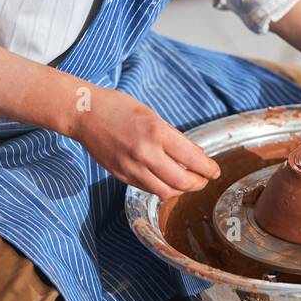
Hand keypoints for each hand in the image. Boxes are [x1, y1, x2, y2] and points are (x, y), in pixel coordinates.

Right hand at [68, 86, 219, 199]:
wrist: (85, 114)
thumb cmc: (119, 108)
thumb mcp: (152, 116)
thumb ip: (173, 137)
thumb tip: (195, 155)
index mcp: (156, 133)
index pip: (192, 159)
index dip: (208, 169)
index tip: (215, 171)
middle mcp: (145, 153)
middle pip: (181, 182)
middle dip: (198, 184)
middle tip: (204, 180)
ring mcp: (131, 167)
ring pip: (164, 192)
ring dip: (180, 190)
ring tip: (187, 182)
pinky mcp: (120, 175)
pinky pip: (147, 189)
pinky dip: (162, 188)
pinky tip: (167, 181)